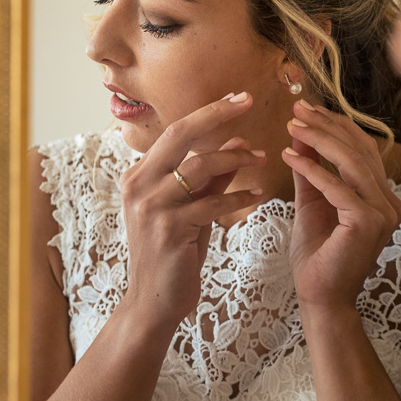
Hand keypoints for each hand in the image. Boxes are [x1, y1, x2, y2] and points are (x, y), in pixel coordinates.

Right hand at [118, 92, 266, 332]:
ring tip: (262, 159)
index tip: (238, 98)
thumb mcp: (192, 208)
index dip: (208, 113)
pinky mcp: (169, 229)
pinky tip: (258, 194)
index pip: (175, 132)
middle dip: (216, 115)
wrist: (154, 302)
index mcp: (139, 175)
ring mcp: (151, 207)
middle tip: (248, 101)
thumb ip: (211, 176)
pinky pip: (212, 203)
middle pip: (179, 135)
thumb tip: (237, 140)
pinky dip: (239, 196)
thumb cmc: (175, 254)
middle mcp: (138, 185)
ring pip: (198, 167)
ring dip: (236, 159)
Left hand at [282, 101, 400, 317]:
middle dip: (327, 127)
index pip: (364, 151)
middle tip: (298, 109)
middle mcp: (391, 204)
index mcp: (384, 199)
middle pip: (360, 152)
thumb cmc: (318, 256)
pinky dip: (312, 169)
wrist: (320, 298)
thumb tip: (302, 136)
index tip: (308, 110)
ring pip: (352, 163)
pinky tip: (288, 156)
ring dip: (319, 141)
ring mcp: (383, 214)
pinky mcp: (367, 223)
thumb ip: (311, 171)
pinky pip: (337, 187)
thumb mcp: (312, 204)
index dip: (337, 127)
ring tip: (292, 126)